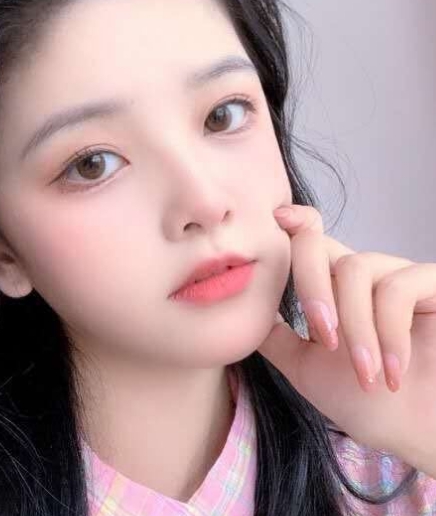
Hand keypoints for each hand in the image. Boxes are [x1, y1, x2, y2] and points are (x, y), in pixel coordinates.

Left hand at [257, 203, 435, 475]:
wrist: (414, 434)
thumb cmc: (363, 401)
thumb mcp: (304, 365)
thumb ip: (272, 333)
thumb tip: (237, 307)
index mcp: (329, 287)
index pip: (308, 240)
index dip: (294, 223)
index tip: (276, 220)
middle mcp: (361, 273)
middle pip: (319, 244)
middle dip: (311, 286)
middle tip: (324, 339)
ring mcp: (398, 275)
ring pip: (355, 269)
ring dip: (356, 327)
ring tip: (366, 374)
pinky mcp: (432, 286)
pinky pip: (398, 288)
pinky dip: (390, 332)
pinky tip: (392, 371)